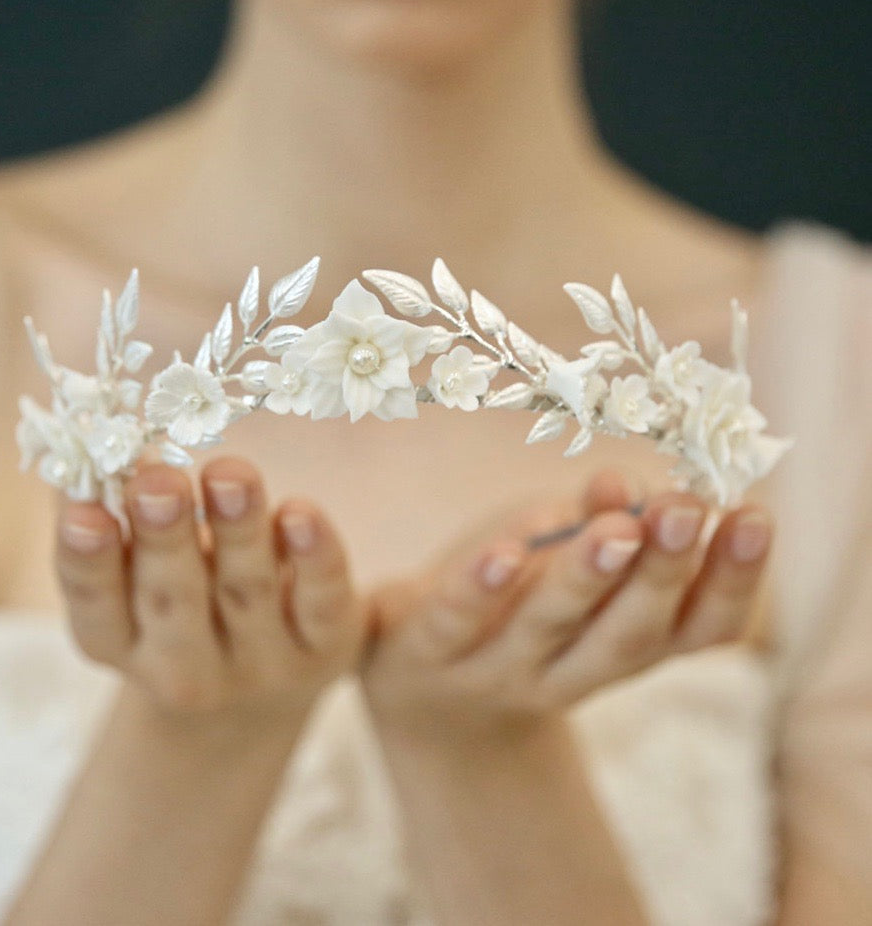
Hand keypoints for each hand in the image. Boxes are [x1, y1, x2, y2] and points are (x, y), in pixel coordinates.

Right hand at [55, 457, 362, 723]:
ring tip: (230, 475)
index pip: (96, 607)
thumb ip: (112, 507)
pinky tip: (301, 512)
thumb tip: (88, 432)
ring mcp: (260, 664)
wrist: (264, 691)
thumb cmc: (186, 603)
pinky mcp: (325, 647)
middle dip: (164, 538)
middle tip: (157, 483)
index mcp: (122, 644)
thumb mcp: (138, 571)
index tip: (84, 510)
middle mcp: (185, 669)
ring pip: (245, 592)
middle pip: (172, 600)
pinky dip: (312, 557)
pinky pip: (320, 601)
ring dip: (237, 531)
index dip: (87, 560)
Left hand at [362, 469, 772, 738]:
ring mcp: (495, 669)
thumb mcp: (562, 563)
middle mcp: (566, 672)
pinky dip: (478, 587)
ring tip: (614, 531)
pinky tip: (502, 553)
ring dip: (585, 580)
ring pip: (547, 629)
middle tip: (684, 511)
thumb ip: (596, 522)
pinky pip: (455, 621)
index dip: (732, 581)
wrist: (421, 692)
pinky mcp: (425, 650)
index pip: (695, 629)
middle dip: (661, 574)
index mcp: (617, 648)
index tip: (756, 516)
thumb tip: (622, 486)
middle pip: (625, 635)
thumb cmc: (510, 608)